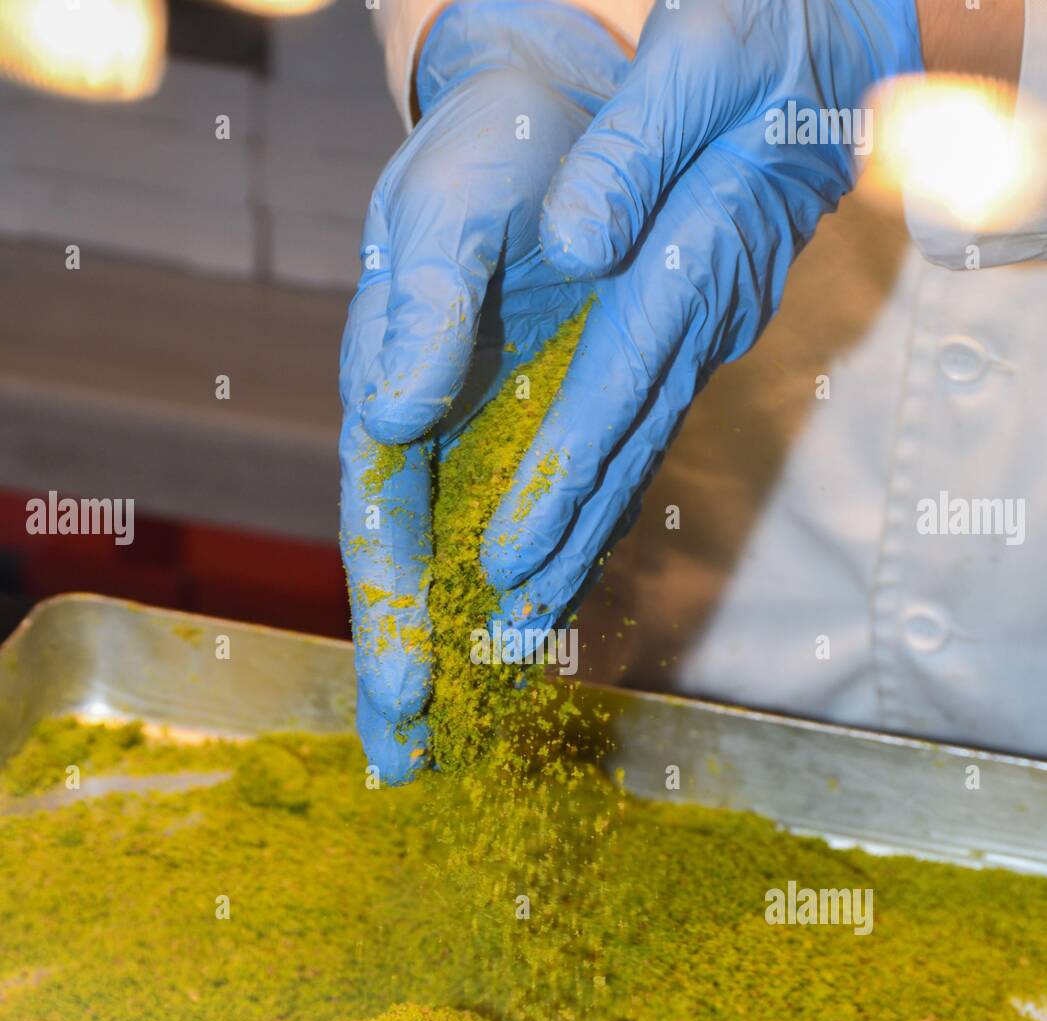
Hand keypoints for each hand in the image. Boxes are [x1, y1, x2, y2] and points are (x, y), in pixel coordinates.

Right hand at [339, 0, 626, 782]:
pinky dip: (534, 601)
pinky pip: (545, 533)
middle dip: (403, 669)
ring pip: (468, 570)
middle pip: (411, 571)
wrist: (556, 125)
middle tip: (400, 768)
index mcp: (392, 389)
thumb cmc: (492, 153)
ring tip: (445, 754)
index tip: (407, 690)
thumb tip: (398, 410)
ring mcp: (494, 444)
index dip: (389, 608)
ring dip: (461, 663)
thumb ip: (419, 304)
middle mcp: (436, 434)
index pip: (379, 522)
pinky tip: (524, 663)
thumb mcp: (452, 205)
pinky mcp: (557, 439)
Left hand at [482, 0, 923, 632]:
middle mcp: (712, 310)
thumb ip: (639, 147)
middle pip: (628, 445)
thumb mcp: (709, 48)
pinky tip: (575, 530)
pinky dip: (608, 481)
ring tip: (533, 614)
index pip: (617, 384)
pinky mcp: (700, 322)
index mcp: (703, 249)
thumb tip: (579, 239)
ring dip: (587, 531)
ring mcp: (714, 325)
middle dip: (565, 540)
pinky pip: (647, 416)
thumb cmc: (768, 25)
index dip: (562, 476)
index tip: (510, 554)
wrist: (830, 34)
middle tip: (507, 629)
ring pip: (640, 445)